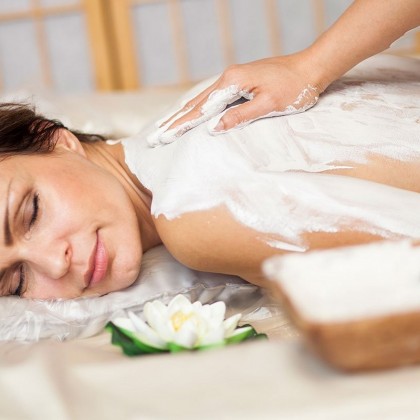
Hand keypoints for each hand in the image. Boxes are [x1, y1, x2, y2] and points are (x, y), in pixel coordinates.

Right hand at [147, 52, 320, 146]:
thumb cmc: (294, 88)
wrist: (311, 67)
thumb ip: (240, 116)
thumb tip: (212, 128)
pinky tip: (191, 111)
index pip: (200, 110)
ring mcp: (232, 78)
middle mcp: (228, 77)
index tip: (162, 137)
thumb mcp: (269, 105)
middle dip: (174, 121)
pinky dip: (197, 107)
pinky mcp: (239, 81)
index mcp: (232, 83)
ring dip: (182, 113)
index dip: (180, 126)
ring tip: (165, 125)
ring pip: (201, 99)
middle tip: (155, 135)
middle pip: (194, 103)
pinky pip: (212, 96)